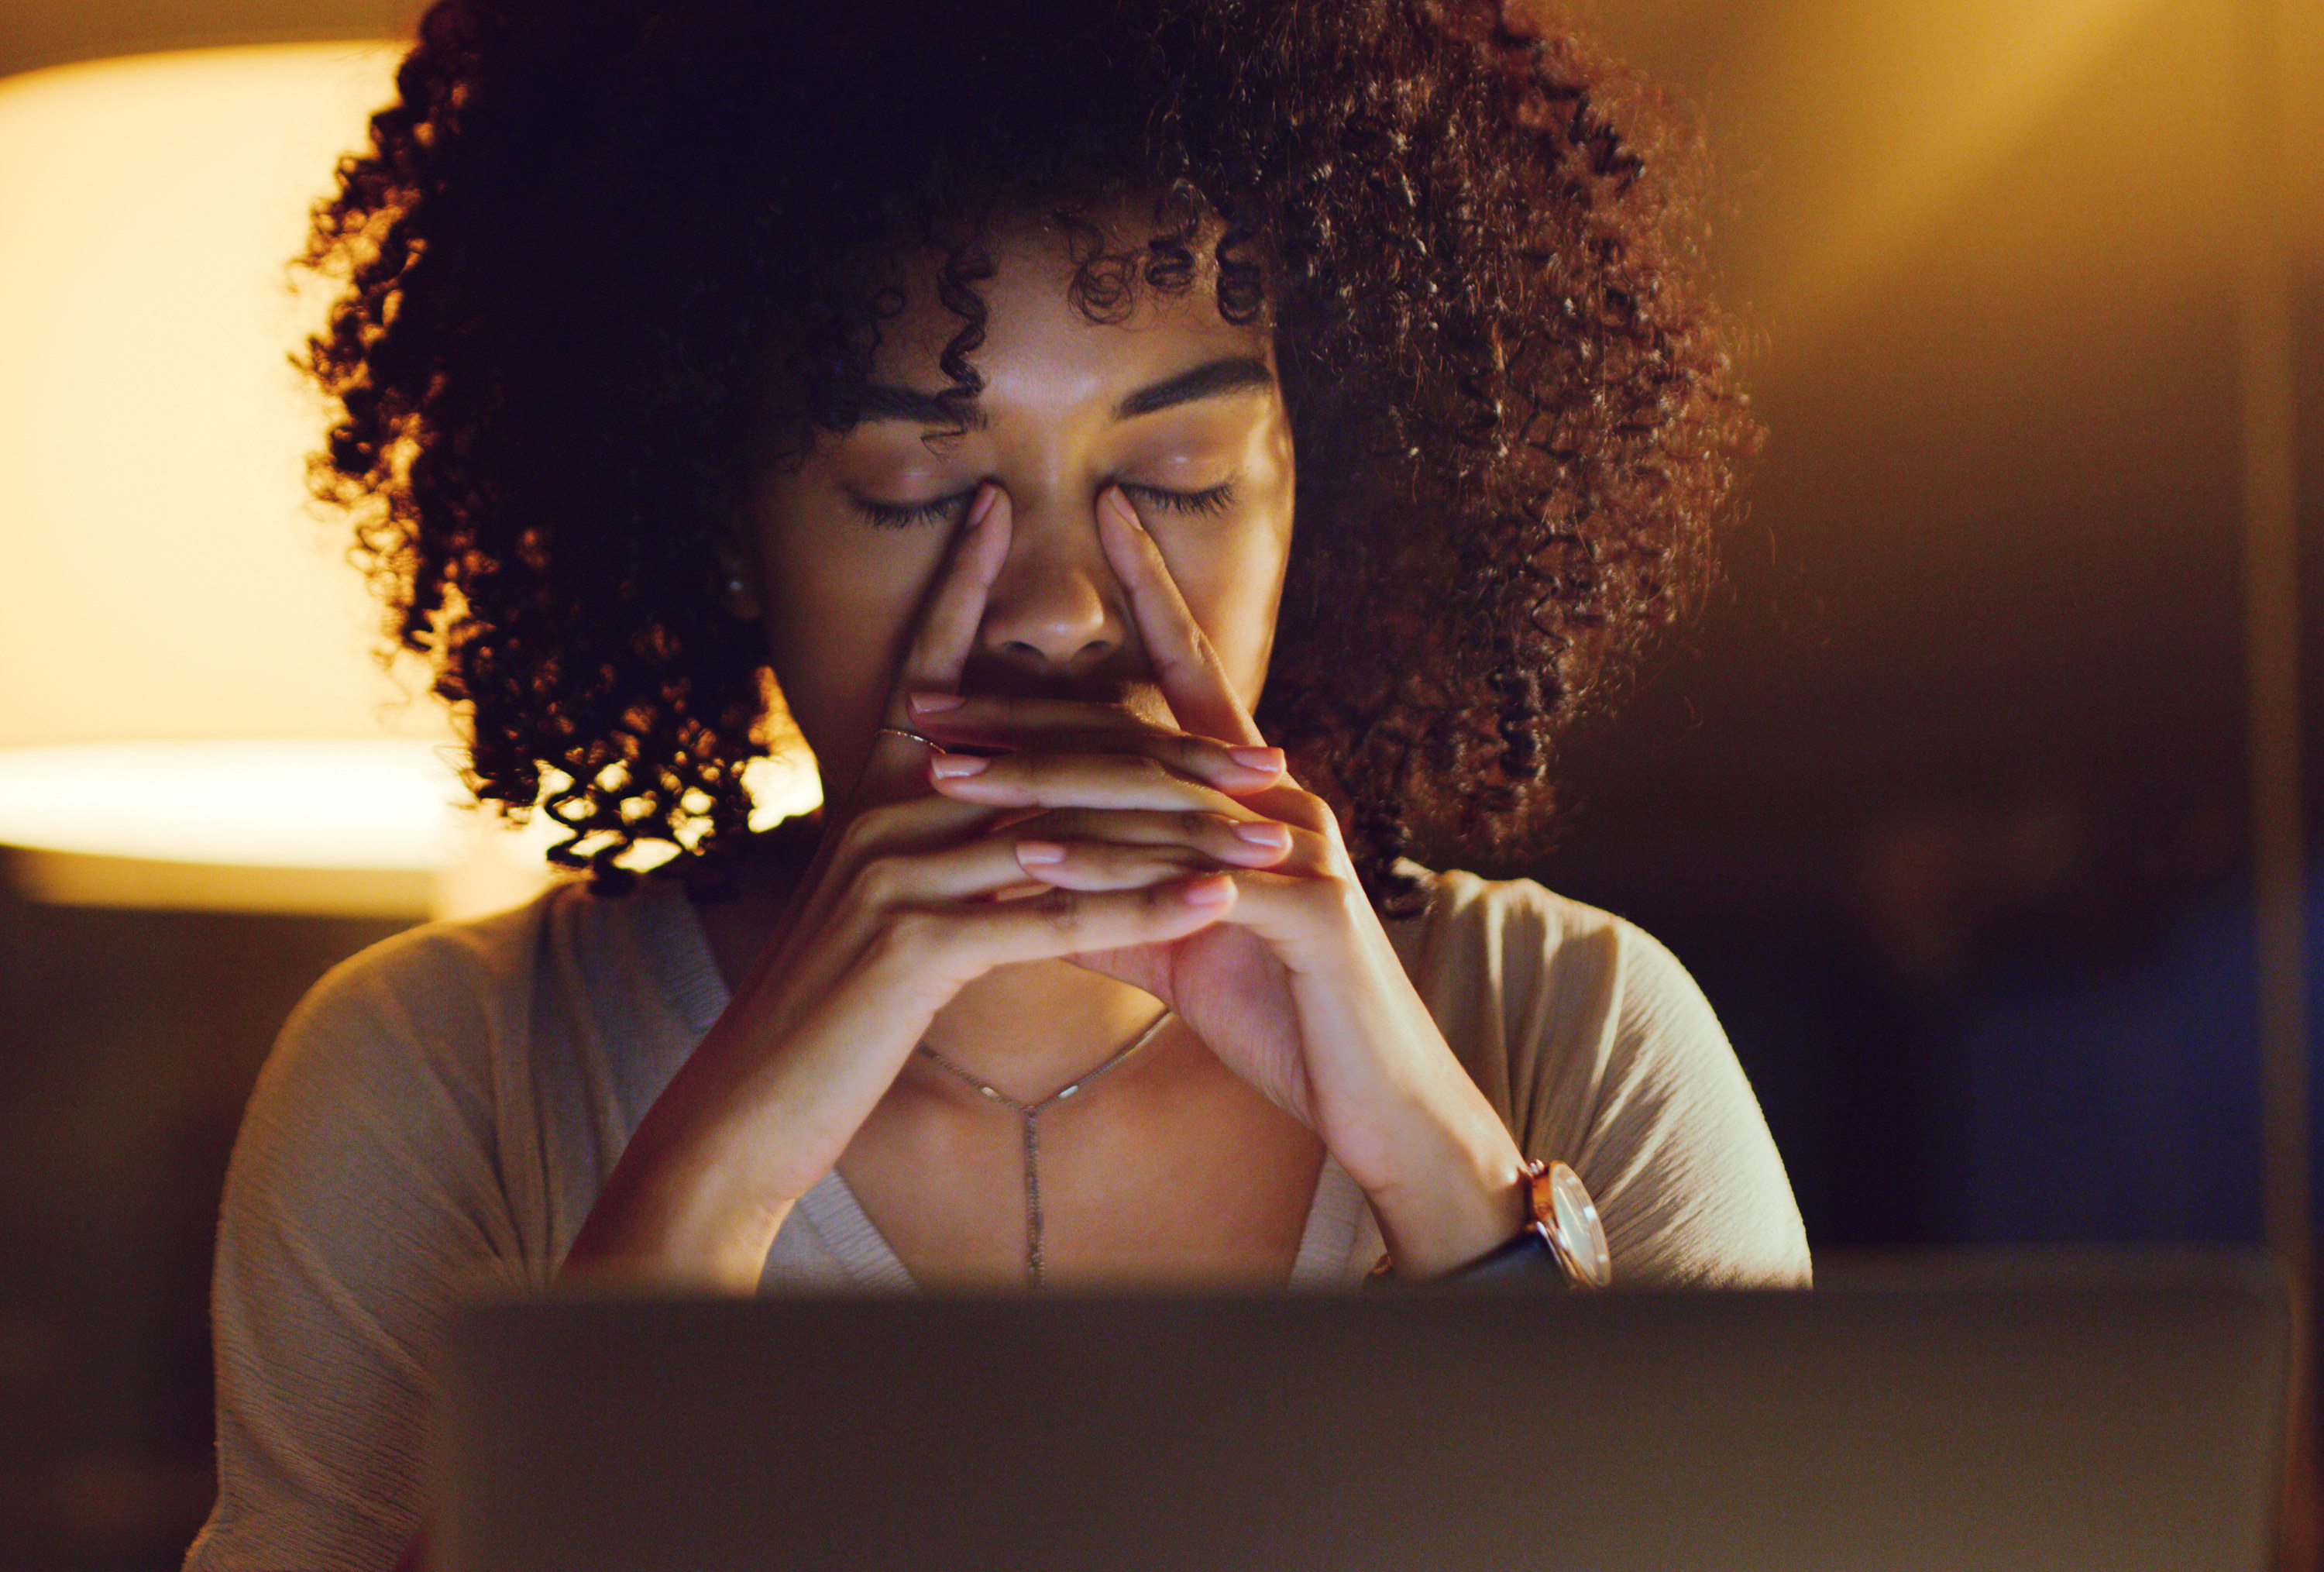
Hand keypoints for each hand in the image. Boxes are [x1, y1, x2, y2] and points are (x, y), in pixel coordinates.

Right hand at [565, 484, 1249, 1288]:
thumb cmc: (824, 1025)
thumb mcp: (879, 921)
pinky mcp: (916, 945)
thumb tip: (1005, 831)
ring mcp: (895, 874)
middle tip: (1269, 754)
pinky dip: (1141, 910)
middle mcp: (880, 816)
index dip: (959, 588)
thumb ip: (934, 861)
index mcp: (868, 799)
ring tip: (1275, 835)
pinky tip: (1215, 905)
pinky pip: (1053, 916)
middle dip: (1169, 755)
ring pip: (1068, 834)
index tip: (1000, 511)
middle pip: (1050, 759)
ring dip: (1184, 838)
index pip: (926, 669)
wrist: (744, 1113)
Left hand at [919, 488, 1532, 1276]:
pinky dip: (1102, 868)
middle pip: (1140, 732)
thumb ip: (1108, 890)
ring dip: (1042, 782)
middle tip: (922, 702)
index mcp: (1252, 791)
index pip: (1189, 669)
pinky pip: (1187, 879)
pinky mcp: (1309, 915)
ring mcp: (1304, 848)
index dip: (1149, 586)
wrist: (1382, 1106)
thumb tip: (1016, 862)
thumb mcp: (1176, 940)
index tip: (1093, 513)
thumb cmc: (1281, 1017)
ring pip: (1155, 797)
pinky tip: (1027, 860)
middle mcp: (1283, 797)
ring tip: (944, 773)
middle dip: (1027, 713)